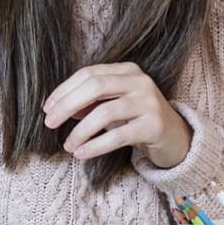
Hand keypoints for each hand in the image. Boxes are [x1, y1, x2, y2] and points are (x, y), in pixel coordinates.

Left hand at [43, 62, 191, 168]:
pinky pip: (118, 135)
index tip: (47, 109)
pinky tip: (82, 154)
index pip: (89, 74)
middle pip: (95, 86)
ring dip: (81, 131)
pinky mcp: (154, 126)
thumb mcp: (113, 106)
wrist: (175, 137)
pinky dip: (96, 145)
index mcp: (127, 70)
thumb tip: (59, 109)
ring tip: (68, 145)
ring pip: (105, 112)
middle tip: (49, 124)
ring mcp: (149, 102)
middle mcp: (140, 81)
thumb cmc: (137, 119)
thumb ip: (90, 103)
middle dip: (67, 105)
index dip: (65, 90)